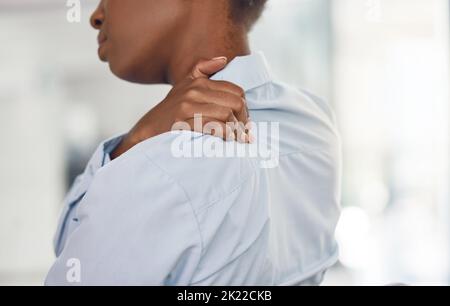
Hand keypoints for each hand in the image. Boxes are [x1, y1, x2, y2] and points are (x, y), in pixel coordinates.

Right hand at [111, 57, 250, 159]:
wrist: (147, 132)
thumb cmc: (169, 113)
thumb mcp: (183, 86)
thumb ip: (202, 69)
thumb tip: (223, 60)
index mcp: (198, 82)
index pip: (236, 91)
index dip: (245, 106)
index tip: (243, 120)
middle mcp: (194, 92)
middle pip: (235, 103)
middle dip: (244, 120)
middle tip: (244, 133)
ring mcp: (188, 107)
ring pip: (227, 115)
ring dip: (237, 130)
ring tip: (238, 139)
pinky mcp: (184, 123)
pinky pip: (215, 127)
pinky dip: (225, 135)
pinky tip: (227, 140)